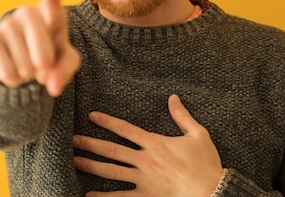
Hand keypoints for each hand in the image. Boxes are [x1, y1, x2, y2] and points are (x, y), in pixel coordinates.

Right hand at [0, 0, 80, 95]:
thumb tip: (53, 86)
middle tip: (44, 66)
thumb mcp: (65, 61)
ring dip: (28, 73)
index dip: (51, 5)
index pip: (51, 5)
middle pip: (40, 46)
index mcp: (53, 13)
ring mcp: (8, 23)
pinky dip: (14, 79)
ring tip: (29, 67)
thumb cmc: (49, 53)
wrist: (21, 59)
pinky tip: (15, 72)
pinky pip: (6, 69)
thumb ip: (64, 71)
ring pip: (24, 63)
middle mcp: (29, 12)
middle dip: (44, 62)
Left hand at [73, 95, 223, 196]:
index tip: (91, 116)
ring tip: (74, 161)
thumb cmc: (206, 163)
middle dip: (90, 143)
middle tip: (72, 140)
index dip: (107, 121)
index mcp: (155, 143)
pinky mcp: (146, 196)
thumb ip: (182, 116)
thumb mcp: (198, 134)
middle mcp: (145, 160)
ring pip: (111, 172)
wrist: (212, 190)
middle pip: (111, 150)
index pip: (125, 129)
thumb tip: (173, 97)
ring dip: (91, 166)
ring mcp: (144, 180)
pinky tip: (89, 196)